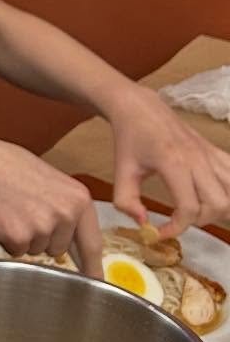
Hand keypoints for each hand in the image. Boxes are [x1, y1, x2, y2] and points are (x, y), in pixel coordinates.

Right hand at [0, 134, 100, 272]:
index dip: (92, 266)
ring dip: (24, 238)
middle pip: (59, 249)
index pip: (92, 244)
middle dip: (44, 239)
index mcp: (79, 199)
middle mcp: (66, 214)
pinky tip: (1, 217)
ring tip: (11, 210)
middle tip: (25, 212)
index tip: (94, 280)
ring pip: (36, 251)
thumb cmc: (9, 168)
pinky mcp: (19, 238)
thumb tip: (76, 238)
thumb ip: (68, 207)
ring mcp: (43, 227)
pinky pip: (16, 251)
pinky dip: (7, 240)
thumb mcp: (51, 182)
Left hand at [104, 85, 229, 235]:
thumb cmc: (130, 139)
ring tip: (196, 209)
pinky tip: (211, 197)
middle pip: (219, 204)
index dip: (177, 228)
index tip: (159, 233)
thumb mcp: (121, 171)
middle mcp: (198, 159)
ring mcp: (210, 154)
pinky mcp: (215, 151)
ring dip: (218, 209)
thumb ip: (126, 201)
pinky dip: (228, 192)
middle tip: (180, 218)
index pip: (189, 207)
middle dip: (200, 220)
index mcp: (173, 163)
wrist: (140, 108)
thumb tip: (144, 224)